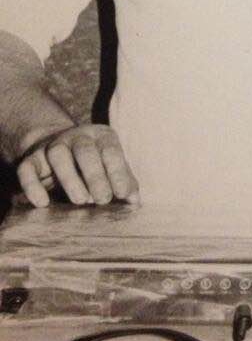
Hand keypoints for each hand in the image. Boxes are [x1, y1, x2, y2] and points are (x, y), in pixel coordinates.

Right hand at [15, 125, 138, 207]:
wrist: (61, 149)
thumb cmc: (94, 164)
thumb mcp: (111, 167)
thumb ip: (124, 181)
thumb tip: (134, 201)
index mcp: (101, 137)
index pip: (111, 150)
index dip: (118, 172)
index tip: (123, 194)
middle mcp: (77, 137)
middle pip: (85, 150)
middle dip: (95, 175)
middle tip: (103, 200)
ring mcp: (52, 146)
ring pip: (57, 154)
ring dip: (70, 178)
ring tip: (81, 201)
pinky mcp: (31, 159)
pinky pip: (27, 169)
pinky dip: (32, 185)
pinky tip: (42, 203)